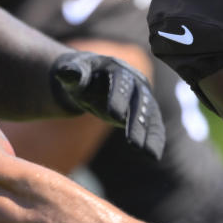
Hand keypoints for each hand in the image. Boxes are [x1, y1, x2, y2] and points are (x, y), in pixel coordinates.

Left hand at [49, 51, 165, 158]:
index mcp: (116, 68)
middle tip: (133, 143)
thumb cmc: (79, 77)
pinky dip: (155, 138)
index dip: (119, 97)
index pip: (120, 81)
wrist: (90, 80)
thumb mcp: (73, 75)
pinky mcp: (144, 110)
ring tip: (149, 154)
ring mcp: (142, 95)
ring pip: (150, 114)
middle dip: (137, 122)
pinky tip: (154, 155)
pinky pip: (153, 124)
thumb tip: (66, 72)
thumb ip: (72, 74)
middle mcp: (134, 80)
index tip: (115, 116)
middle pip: (139, 100)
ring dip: (150, 134)